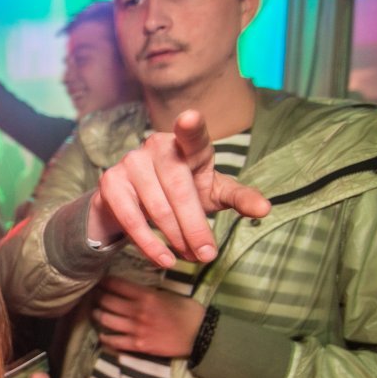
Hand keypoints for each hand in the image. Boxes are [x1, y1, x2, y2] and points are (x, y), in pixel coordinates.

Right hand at [89, 109, 269, 266]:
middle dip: (195, 226)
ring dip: (176, 238)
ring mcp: (130, 162)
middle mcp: (156, 146)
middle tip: (207, 255)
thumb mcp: (213, 192)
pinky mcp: (111, 183)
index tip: (190, 118)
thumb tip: (265, 209)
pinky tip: (164, 259)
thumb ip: (239, 197)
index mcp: (187, 143)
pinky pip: (132, 219)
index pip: (192, 135)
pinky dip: (150, 244)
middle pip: (179, 189)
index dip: (190, 127)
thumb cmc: (183, 191)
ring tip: (190, 258)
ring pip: (157, 208)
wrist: (134, 201)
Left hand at [91, 276, 205, 357]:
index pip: (117, 285)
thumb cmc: (187, 312)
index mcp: (146, 295)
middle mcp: (137, 311)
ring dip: (97, 314)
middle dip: (97, 297)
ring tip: (95, 312)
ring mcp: (136, 329)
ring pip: (106, 320)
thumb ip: (148, 293)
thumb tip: (131, 290)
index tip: (99, 280)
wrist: (200, 335)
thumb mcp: (168, 295)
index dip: (104, 282)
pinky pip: (114, 341)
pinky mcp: (138, 345)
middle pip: (107, 301)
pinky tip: (103, 334)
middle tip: (93, 295)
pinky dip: (105, 337)